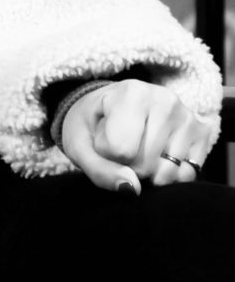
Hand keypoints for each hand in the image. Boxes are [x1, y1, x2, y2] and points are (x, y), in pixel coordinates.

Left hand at [59, 79, 210, 193]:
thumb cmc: (93, 126)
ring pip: (166, 173)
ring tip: (139, 150)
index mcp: (131, 92)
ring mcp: (186, 116)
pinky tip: (158, 157)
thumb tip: (132, 188)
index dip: (106, 155)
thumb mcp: (80, 146)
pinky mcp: (201, 132)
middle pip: (145, 164)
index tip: (103, 139)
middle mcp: (165, 100)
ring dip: (148, 173)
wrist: (109, 109)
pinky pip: (187, 175)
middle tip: (121, 146)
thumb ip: (100, 171)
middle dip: (127, 166)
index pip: (120, 150)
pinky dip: (169, 176)